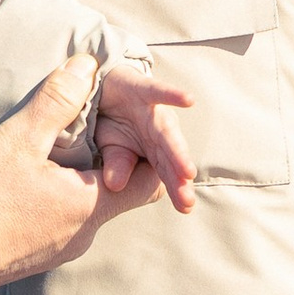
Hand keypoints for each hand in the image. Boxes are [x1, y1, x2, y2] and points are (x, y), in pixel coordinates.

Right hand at [0, 55, 196, 284]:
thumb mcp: (18, 140)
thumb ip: (56, 103)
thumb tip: (87, 67)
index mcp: (91, 205)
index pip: (148, 181)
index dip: (147, 152)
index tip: (127, 127)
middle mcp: (85, 234)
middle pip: (119, 195)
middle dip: (110, 162)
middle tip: (89, 133)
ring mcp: (61, 250)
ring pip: (87, 210)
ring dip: (79, 183)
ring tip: (52, 155)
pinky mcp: (37, 258)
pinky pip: (60, 225)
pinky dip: (56, 202)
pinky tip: (26, 184)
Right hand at [89, 64, 196, 205]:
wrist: (104, 85)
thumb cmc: (114, 121)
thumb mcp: (111, 149)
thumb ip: (118, 166)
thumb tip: (114, 186)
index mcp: (154, 150)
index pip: (166, 173)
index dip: (175, 189)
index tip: (186, 208)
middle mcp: (159, 133)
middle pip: (170, 157)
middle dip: (178, 178)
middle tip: (187, 200)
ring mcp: (152, 111)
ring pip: (167, 132)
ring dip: (177, 150)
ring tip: (187, 171)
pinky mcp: (142, 89)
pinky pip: (157, 92)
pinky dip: (172, 95)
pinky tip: (189, 99)